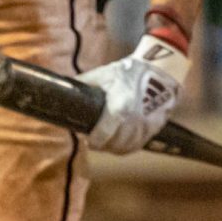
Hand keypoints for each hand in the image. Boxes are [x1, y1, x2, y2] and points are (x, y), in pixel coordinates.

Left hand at [74, 35, 189, 154]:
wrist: (160, 72)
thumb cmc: (128, 72)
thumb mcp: (103, 74)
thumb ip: (84, 82)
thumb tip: (61, 87)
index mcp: (120, 107)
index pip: (104, 134)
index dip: (94, 141)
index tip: (87, 140)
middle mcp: (134, 120)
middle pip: (114, 144)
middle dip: (102, 145)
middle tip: (94, 141)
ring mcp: (146, 126)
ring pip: (126, 147)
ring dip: (114, 148)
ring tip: (105, 142)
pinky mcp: (153, 128)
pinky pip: (137, 145)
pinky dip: (127, 147)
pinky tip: (118, 143)